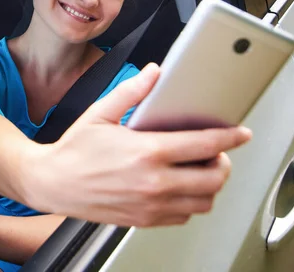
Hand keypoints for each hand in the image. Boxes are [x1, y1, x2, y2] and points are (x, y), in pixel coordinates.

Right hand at [28, 63, 251, 226]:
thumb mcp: (100, 113)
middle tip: (216, 153)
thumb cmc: (74, 151)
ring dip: (210, 186)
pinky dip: (191, 203)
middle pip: (214, 178)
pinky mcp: (144, 219)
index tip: (241, 133)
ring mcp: (151, 205)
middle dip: (223, 163)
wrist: (52, 183)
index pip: (205, 145)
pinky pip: (184, 216)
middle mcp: (154, 182)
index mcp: (147, 152)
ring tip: (200, 171)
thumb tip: (154, 73)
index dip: (230, 138)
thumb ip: (132, 91)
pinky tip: (180, 188)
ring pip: (204, 202)